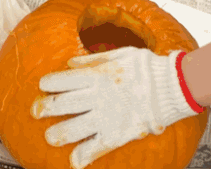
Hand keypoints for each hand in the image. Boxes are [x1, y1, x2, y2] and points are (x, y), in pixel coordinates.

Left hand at [31, 47, 204, 168]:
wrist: (174, 85)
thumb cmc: (148, 67)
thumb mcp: (119, 53)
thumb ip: (92, 60)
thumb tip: (70, 63)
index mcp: (97, 75)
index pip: (63, 80)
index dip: (49, 84)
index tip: (43, 86)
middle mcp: (98, 96)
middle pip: (63, 105)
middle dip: (45, 108)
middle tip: (36, 111)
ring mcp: (107, 116)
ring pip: (74, 129)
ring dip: (58, 134)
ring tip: (50, 137)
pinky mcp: (119, 133)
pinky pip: (97, 147)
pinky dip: (83, 156)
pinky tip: (74, 161)